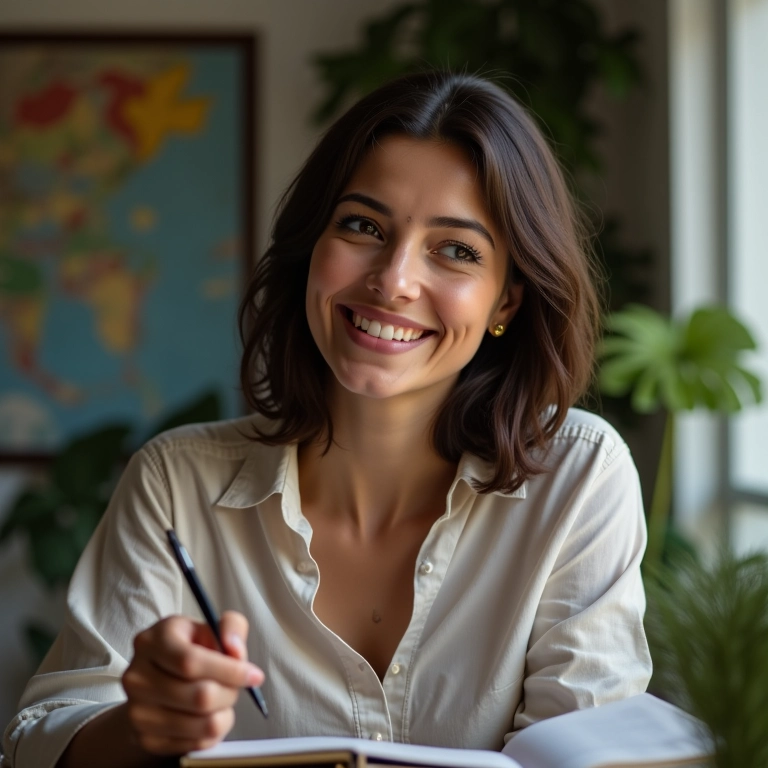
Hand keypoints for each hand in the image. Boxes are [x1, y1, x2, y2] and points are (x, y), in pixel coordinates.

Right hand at [121, 611, 264, 754]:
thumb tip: (235, 651)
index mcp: (153, 641)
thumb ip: (231, 627)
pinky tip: (210, 715)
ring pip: (201, 723)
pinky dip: (213, 732)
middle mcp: (137, 676)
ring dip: (225, 713)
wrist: (156, 679)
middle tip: (236, 687)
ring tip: (223, 700)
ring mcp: (137, 711)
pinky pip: (195, 743)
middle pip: (199, 696)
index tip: (254, 675)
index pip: (191, 662)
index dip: (229, 671)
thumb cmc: (190, 649)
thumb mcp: (210, 628)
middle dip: (230, 692)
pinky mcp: (145, 739)